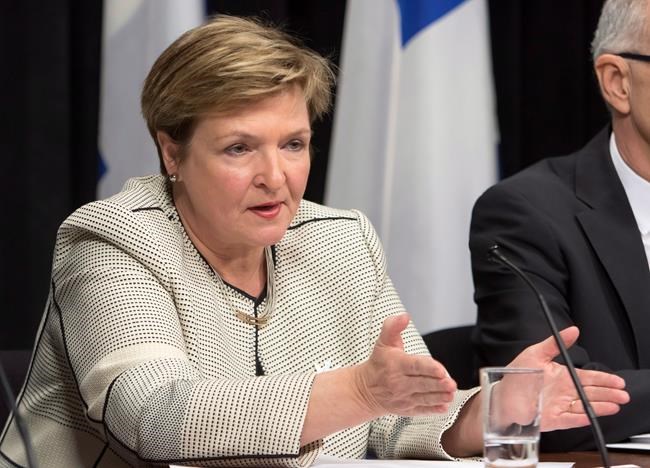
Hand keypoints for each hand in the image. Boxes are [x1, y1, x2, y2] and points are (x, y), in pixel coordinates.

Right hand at [353, 313, 456, 416]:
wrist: (365, 390)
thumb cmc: (378, 363)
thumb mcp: (383, 342)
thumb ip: (393, 326)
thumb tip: (404, 317)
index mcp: (396, 364)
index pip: (415, 366)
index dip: (429, 368)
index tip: (441, 370)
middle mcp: (399, 382)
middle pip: (422, 383)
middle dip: (438, 384)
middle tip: (451, 383)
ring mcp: (403, 397)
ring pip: (424, 398)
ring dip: (439, 397)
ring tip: (451, 394)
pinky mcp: (407, 409)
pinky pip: (421, 410)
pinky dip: (433, 410)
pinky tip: (444, 407)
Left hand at [507, 326, 628, 430]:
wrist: (502, 394)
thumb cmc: (518, 374)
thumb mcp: (536, 353)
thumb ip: (555, 343)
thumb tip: (573, 330)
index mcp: (563, 376)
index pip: (588, 377)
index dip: (604, 379)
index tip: (617, 381)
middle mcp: (564, 392)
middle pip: (591, 392)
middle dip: (608, 393)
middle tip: (622, 394)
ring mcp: (560, 406)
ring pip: (584, 406)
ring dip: (599, 406)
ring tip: (615, 405)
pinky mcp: (553, 419)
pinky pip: (570, 419)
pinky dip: (580, 418)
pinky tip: (590, 416)